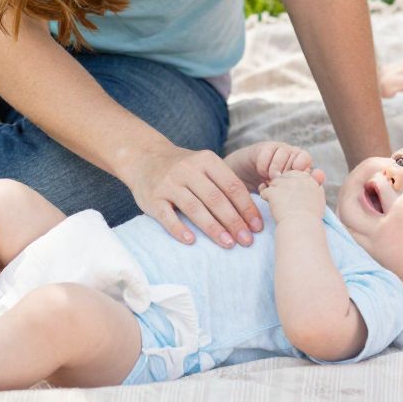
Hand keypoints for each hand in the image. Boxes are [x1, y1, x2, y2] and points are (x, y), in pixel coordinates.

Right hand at [126, 148, 261, 247]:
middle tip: (247, 241)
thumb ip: (224, 183)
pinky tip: (192, 241)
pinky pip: (167, 216)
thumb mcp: (204, 165)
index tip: (257, 227)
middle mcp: (188, 170)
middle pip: (216, 199)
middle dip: (234, 221)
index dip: (247, 207)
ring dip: (213, 228)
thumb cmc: (184, 168)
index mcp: (207, 161)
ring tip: (228, 244)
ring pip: (195, 208)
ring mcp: (169, 184)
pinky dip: (179, 229)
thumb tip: (252, 214)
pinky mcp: (153, 198)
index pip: (232, 186)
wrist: (144, 158)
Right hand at [223, 140, 317, 189]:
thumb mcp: (290, 190)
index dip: (300, 169)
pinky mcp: (264, 147)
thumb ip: (307, 183)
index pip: (306, 159)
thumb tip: (321, 175)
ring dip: (274, 171)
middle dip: (286, 172)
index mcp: (302, 163)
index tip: (293, 181)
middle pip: (294, 156)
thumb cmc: (275, 191)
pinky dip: (263, 168)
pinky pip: (267, 156)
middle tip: (279, 183)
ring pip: (281, 155)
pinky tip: (262, 175)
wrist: (250, 183)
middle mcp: (292, 152)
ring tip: (270, 180)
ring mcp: (278, 148)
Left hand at [258, 170, 326, 223]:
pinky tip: (270, 205)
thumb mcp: (319, 198)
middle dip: (282, 186)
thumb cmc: (311, 217)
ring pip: (273, 182)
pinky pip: (264, 191)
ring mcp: (284, 183)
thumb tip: (314, 176)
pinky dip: (265, 198)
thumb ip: (314, 186)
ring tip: (277, 203)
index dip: (293, 185)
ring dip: (273, 192)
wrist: (302, 226)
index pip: (296, 174)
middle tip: (284, 200)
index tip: (294, 196)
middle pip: (284, 176)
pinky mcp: (273, 191)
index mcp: (308, 179)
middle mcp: (296, 177)